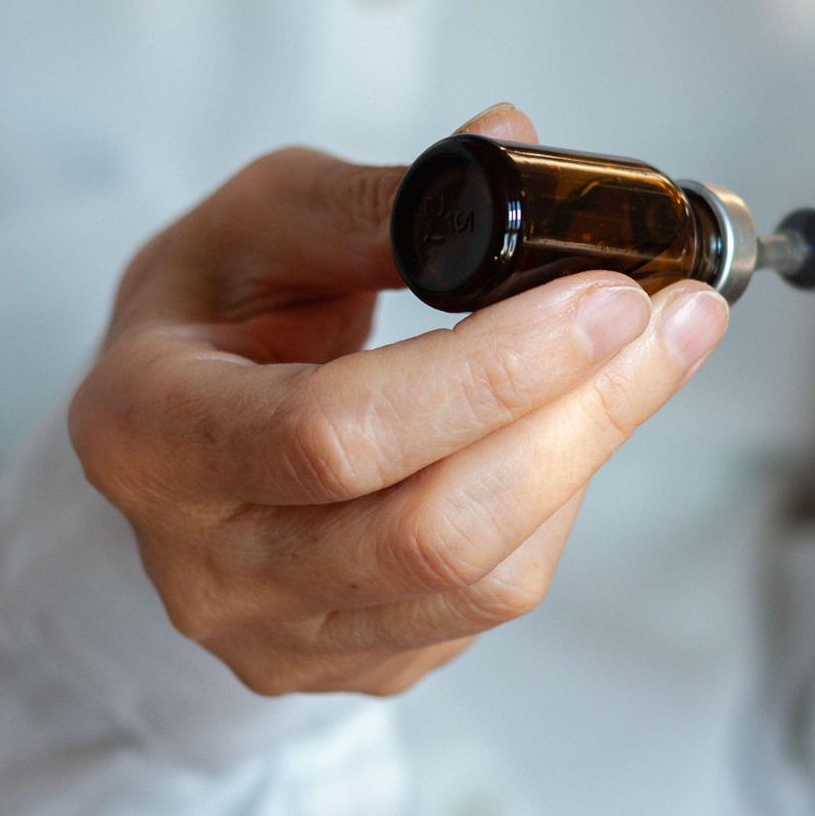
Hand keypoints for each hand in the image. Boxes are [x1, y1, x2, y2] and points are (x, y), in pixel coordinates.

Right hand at [68, 105, 728, 695]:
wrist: (173, 442)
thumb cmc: (209, 319)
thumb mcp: (255, 226)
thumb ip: (375, 202)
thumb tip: (517, 152)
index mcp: (147, 435)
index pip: (333, 433)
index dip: (490, 372)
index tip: (603, 296)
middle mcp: (206, 567)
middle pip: (428, 530)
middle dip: (577, 416)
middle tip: (667, 319)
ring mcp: (282, 635)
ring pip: (480, 577)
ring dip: (592, 453)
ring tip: (654, 351)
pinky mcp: (358, 664)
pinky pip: (491, 601)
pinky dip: (559, 500)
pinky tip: (580, 420)